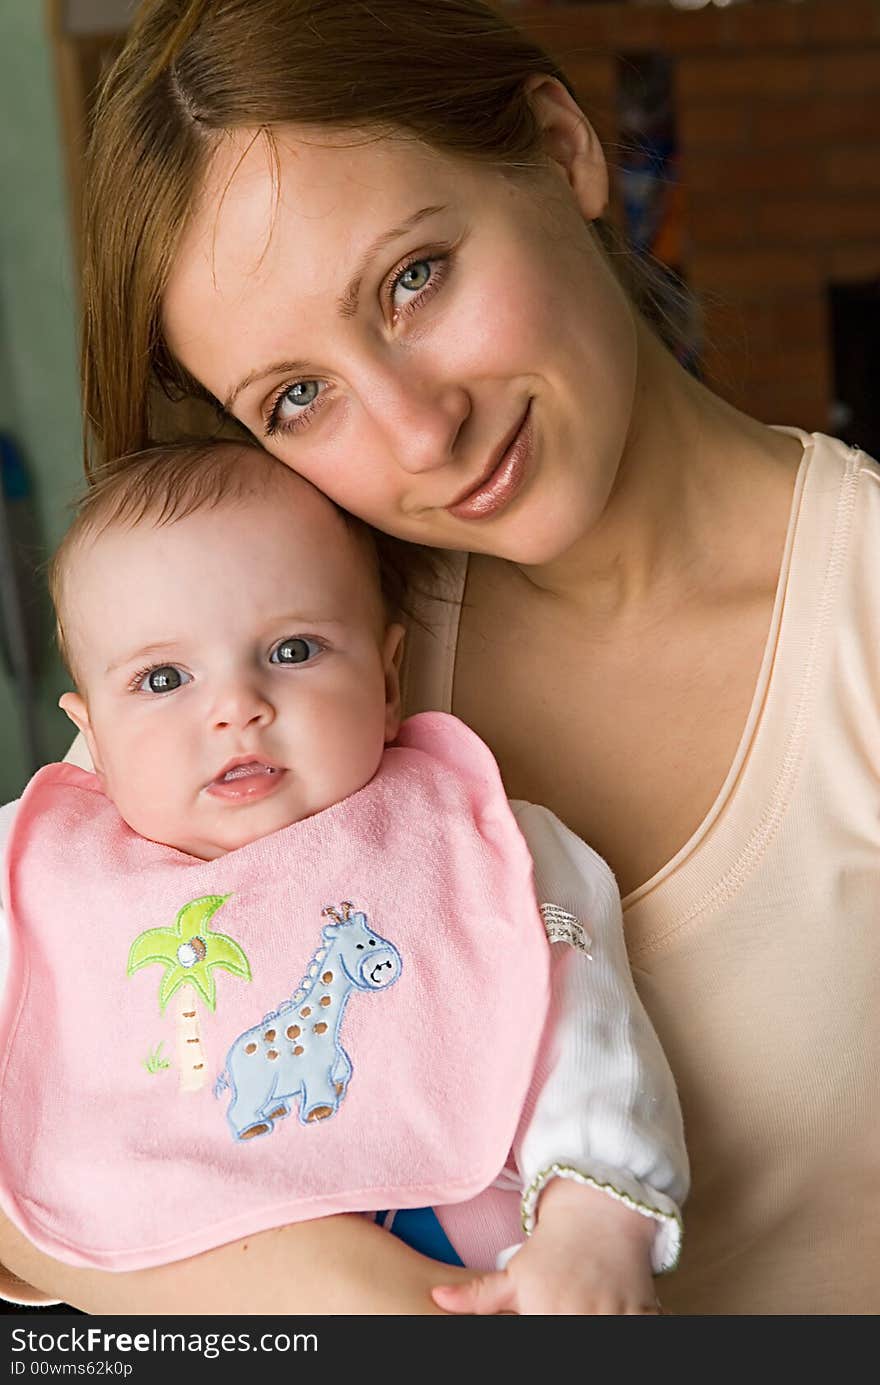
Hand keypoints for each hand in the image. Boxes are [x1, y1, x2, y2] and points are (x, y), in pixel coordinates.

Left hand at [432, 1178, 661, 1315]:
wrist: (599, 1209)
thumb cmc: (553, 1247)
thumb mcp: (516, 1272)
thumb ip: (477, 1295)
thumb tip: (435, 1301)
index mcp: (543, 1309)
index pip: (542, 1337)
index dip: (540, 1329)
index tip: (543, 1318)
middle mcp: (578, 1312)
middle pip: (571, 1338)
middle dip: (570, 1324)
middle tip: (569, 1311)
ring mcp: (613, 1311)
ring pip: (607, 1336)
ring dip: (602, 1325)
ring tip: (592, 1312)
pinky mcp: (644, 1309)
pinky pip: (644, 1330)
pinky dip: (635, 1324)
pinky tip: (620, 1313)